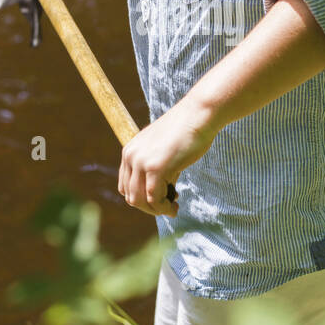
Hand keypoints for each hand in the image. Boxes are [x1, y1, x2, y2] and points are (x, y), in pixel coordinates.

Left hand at [118, 97, 217, 216]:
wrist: (199, 115)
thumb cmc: (187, 132)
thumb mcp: (163, 151)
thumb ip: (156, 169)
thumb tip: (159, 197)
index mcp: (129, 151)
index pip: (126, 186)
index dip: (142, 198)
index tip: (161, 198)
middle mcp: (131, 156)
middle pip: (131, 196)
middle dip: (149, 207)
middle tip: (168, 206)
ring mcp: (141, 162)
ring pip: (139, 201)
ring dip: (156, 210)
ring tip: (172, 209)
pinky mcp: (155, 168)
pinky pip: (154, 199)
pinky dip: (164, 208)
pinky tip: (175, 207)